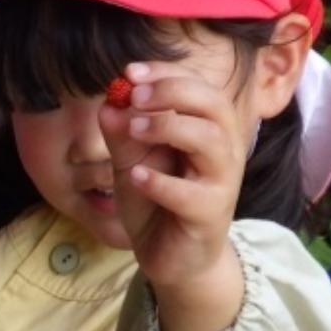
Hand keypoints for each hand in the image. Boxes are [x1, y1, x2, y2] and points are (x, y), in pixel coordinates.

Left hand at [100, 61, 246, 330]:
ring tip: (133, 129)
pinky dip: (161, 181)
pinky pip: (191, 193)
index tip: (130, 73)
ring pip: (209, 140)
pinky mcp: (209, 215)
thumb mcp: (130, 162)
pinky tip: (136, 177)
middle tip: (133, 96)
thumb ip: (121, 134)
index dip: (166, 73)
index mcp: (206, 128)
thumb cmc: (156, 203)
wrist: (171, 258)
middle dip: (171, 91)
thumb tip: (109, 103)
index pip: (197, 86)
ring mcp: (220, 182)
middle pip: (213, 104)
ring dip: (168, 127)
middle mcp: (221, 150)